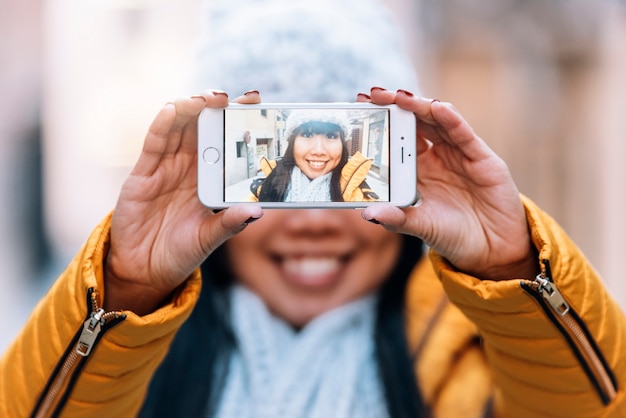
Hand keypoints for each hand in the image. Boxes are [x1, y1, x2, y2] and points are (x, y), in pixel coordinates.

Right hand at [104, 90, 263, 314]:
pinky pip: (153, 144)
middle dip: (214, 108)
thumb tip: (257, 211)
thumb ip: (229, 224)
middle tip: (229, 97)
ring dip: (190, 109)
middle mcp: (188, 167)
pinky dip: (162, 126)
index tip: (255, 101)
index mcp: (208, 179)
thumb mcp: (208, 239)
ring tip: (205, 99)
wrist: (144, 270)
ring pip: (177, 128)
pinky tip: (172, 110)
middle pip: (202, 127)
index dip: (236, 119)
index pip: (225, 141)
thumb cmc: (180, 252)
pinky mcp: (142, 174)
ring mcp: (164, 167)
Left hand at [360, 88, 537, 280]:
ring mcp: (457, 154)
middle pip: (412, 123)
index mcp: (416, 170)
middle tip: (372, 94)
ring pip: (436, 121)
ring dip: (417, 106)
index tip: (358, 108)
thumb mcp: (421, 226)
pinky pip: (462, 133)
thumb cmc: (453, 235)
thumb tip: (367, 214)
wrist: (492, 249)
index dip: (380, 124)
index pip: (394, 139)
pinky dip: (450, 119)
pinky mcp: (479, 156)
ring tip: (398, 96)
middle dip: (393, 106)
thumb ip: (396, 218)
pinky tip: (437, 108)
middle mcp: (435, 157)